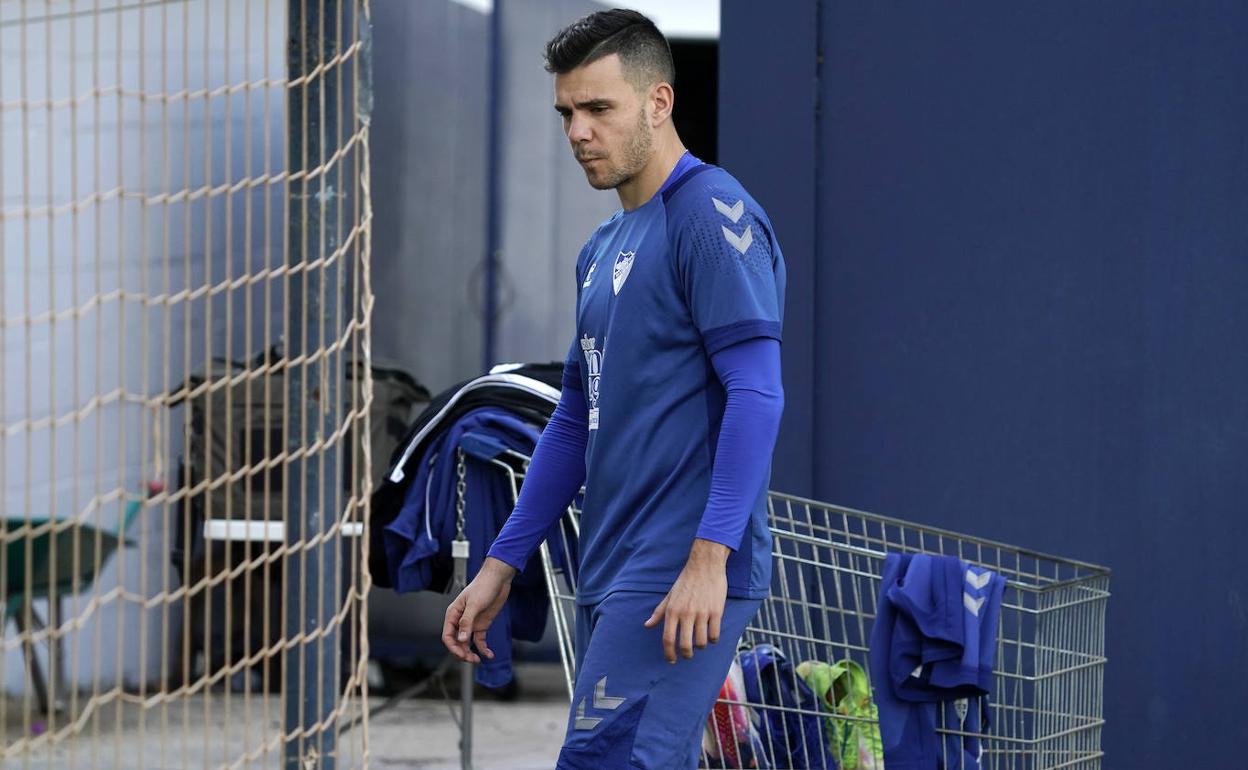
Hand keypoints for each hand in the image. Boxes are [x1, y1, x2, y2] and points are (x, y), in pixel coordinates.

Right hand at [442, 557, 516, 662]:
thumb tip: (461, 639)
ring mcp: (471, 623)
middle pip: (457, 642)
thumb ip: (467, 622)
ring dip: (471, 653)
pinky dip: (483, 649)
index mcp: (453, 614)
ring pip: (467, 643)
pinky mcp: (482, 625)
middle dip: (462, 652)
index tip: (461, 655)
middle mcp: (461, 620)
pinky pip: (480, 641)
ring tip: (478, 659)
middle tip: (471, 659)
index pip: (448, 636)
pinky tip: (488, 655)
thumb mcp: (474, 604)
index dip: (453, 647)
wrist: (498, 579)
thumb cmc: (483, 586)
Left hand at [644, 539, 729, 662]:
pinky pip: (714, 634)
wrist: (705, 565)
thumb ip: (659, 612)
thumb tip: (647, 625)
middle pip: (685, 645)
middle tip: (687, 655)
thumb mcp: (669, 596)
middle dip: (686, 654)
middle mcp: (686, 613)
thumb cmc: (686, 580)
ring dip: (700, 646)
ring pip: (701, 642)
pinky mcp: (716, 611)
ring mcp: (702, 613)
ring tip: (700, 643)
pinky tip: (711, 636)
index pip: (668, 639)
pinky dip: (713, 639)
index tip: (671, 660)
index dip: (669, 653)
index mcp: (672, 611)